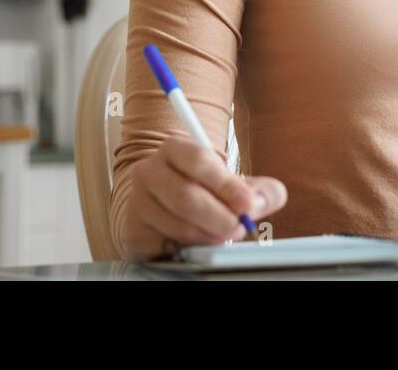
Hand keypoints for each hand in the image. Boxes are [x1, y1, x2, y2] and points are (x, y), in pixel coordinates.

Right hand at [118, 132, 287, 259]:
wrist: (158, 204)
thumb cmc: (199, 188)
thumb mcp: (228, 181)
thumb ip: (256, 188)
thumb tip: (263, 200)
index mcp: (174, 149)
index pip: (199, 161)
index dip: (227, 185)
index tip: (248, 203)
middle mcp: (149, 171)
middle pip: (187, 197)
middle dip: (220, 218)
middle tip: (239, 227)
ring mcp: (137, 202)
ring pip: (178, 225)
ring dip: (207, 236)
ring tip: (220, 236)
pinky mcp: (134, 232)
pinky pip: (166, 246)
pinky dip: (189, 249)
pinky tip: (197, 243)